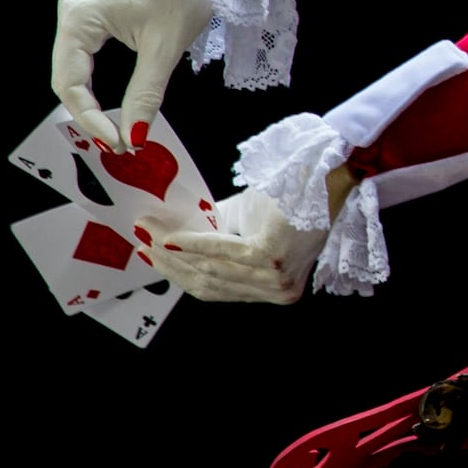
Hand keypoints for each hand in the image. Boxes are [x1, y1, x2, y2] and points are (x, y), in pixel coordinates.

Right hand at [50, 0, 211, 153]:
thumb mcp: (165, 47)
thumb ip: (144, 94)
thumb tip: (133, 135)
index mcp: (79, 14)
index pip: (70, 82)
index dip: (90, 118)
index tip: (117, 142)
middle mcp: (71, 8)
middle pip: (67, 75)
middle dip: (90, 112)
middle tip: (118, 140)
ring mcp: (81, 6)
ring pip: (74, 66)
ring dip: (91, 99)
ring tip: (115, 127)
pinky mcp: (95, 9)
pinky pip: (85, 52)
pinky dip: (96, 80)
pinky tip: (109, 101)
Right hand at [145, 189, 313, 304]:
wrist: (325, 176)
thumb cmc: (290, 197)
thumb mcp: (246, 226)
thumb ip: (214, 240)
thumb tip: (169, 241)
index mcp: (273, 290)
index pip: (216, 290)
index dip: (178, 275)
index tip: (151, 257)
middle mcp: (276, 291)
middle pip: (209, 283)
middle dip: (169, 263)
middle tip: (142, 241)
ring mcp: (274, 279)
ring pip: (210, 270)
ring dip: (173, 252)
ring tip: (150, 232)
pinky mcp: (269, 258)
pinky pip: (221, 252)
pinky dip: (192, 244)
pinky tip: (171, 236)